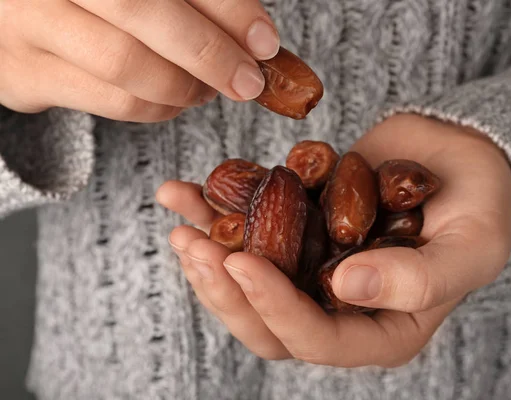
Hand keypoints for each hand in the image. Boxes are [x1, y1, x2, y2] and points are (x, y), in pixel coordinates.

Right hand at [0, 0, 278, 120]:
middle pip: (141, 12)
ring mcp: (25, 23)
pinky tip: (177, 98)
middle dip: (210, 54)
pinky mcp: (25, 75)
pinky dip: (159, 108)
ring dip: (185, 87)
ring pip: (127, 68)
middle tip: (248, 82)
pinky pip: (112, 102)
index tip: (264, 40)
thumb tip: (256, 37)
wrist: (14, 9)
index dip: (226, 7)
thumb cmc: (96, 0)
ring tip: (210, 88)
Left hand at [156, 114, 510, 366]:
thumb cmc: (481, 206)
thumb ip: (418, 278)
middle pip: (265, 322)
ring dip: (207, 251)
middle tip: (191, 244)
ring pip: (248, 279)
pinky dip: (216, 211)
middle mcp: (339, 308)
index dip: (273, 308)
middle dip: (223, 289)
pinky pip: (252, 229)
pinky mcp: (299, 231)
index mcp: (380, 330)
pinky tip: (186, 190)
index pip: (315, 339)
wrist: (461, 159)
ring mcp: (313, 269)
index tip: (239, 262)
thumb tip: (345, 286)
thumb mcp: (471, 247)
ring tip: (178, 214)